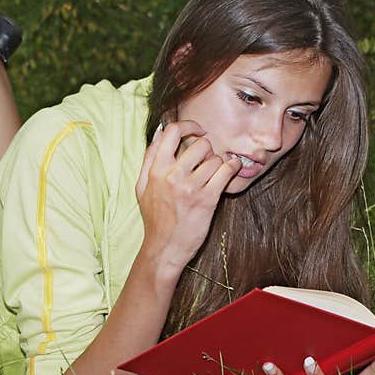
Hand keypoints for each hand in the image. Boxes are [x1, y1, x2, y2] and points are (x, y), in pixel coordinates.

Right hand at [135, 120, 240, 274]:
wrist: (164, 249)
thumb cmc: (154, 218)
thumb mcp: (142, 187)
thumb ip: (149, 158)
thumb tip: (161, 132)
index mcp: (155, 170)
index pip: (172, 131)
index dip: (189, 126)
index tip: (198, 131)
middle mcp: (172, 176)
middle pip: (199, 144)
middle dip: (207, 149)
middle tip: (207, 160)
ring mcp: (190, 188)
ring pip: (215, 158)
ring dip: (218, 163)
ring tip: (215, 173)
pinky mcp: (207, 200)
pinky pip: (226, 172)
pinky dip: (231, 168)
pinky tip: (230, 170)